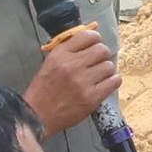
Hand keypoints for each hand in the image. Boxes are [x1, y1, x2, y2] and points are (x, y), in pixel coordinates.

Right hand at [21, 24, 120, 138]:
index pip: (88, 35)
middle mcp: (72, 65)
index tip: (95, 45)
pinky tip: (106, 83)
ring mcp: (83, 81)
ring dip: (106, 70)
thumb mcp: (50, 63)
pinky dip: (113, 81)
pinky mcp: (92, 97)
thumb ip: (68, 51)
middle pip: (102, 50)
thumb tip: (89, 41)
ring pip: (109, 66)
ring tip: (99, 76)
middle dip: (102, 55)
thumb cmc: (43, 90)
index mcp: (60, 54)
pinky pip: (114, 81)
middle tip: (98, 62)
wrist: (38, 116)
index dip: (95, 39)